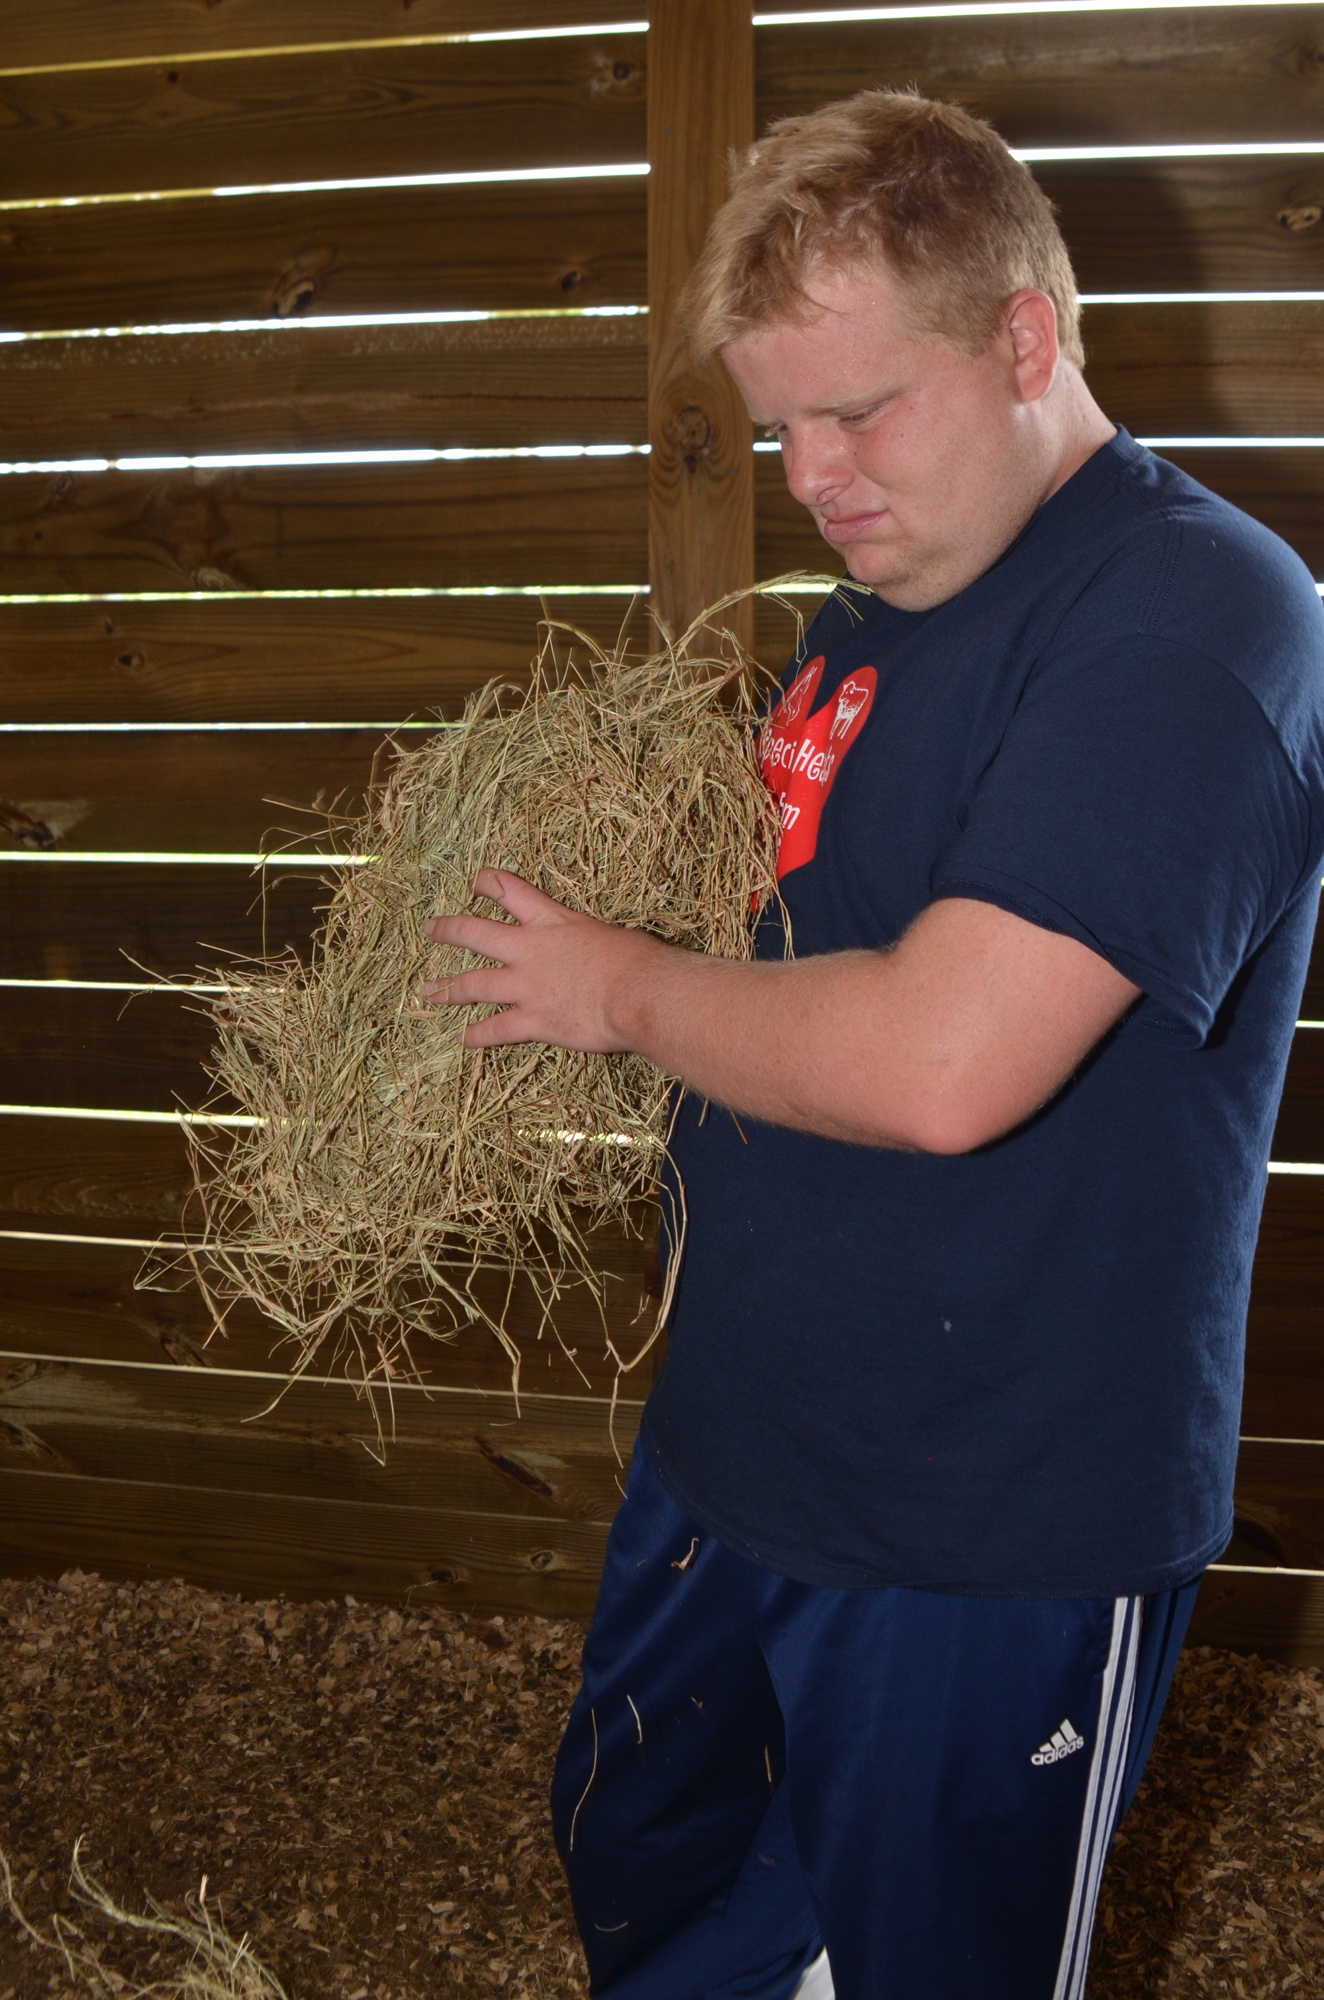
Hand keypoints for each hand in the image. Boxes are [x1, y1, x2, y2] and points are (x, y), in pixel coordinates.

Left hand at [422, 868, 664, 1051]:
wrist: (638, 993)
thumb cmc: (638, 961)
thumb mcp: (612, 936)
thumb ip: (593, 943)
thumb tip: (605, 955)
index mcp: (551, 921)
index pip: (509, 890)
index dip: (488, 882)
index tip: (476, 881)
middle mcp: (528, 950)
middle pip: (474, 933)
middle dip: (448, 930)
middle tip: (430, 929)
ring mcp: (524, 986)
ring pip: (472, 983)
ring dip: (447, 988)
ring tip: (428, 990)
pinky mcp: (531, 1020)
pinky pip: (494, 1029)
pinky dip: (477, 1036)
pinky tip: (464, 1039)